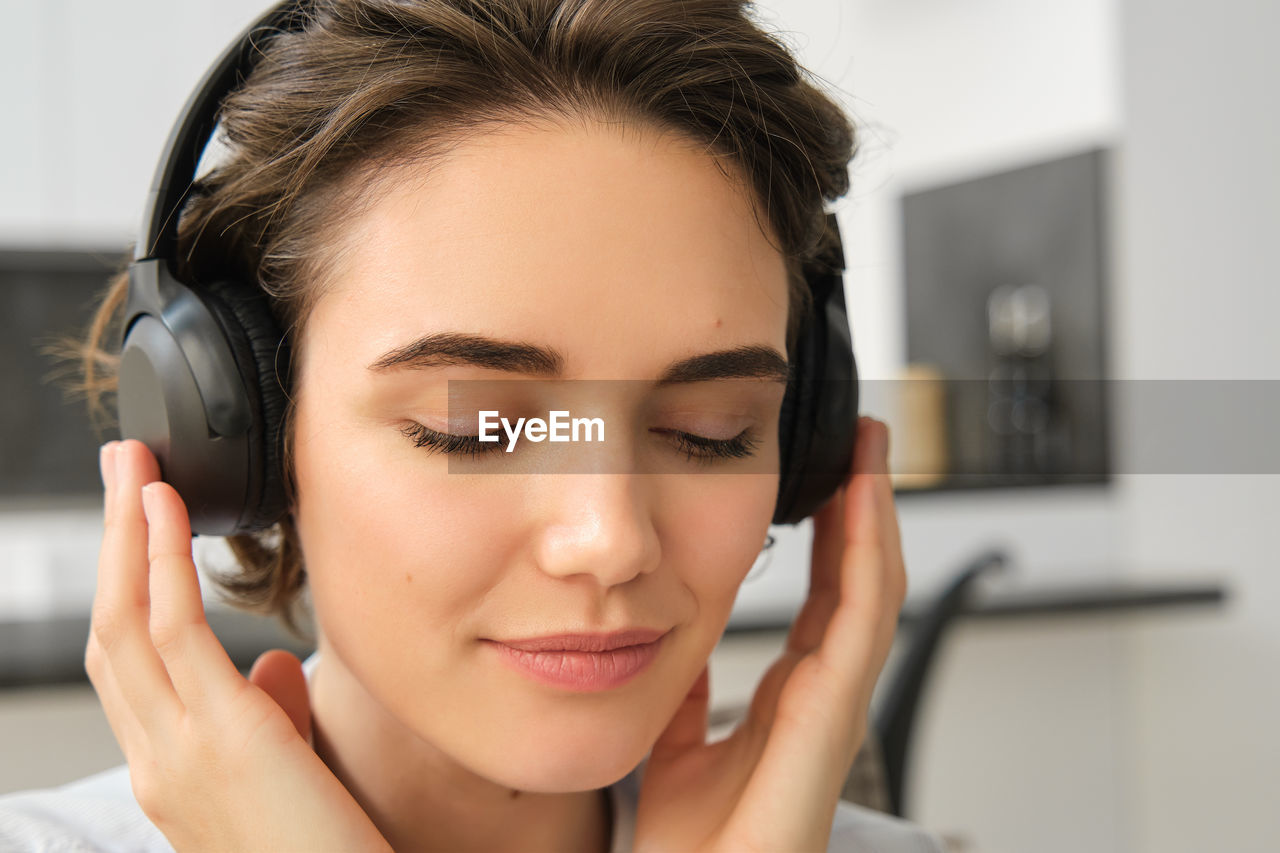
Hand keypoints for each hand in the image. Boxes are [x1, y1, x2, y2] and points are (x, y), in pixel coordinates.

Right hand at [85, 439, 391, 852]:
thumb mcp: (289, 778)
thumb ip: (270, 719)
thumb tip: (272, 663)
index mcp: (173, 769)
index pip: (129, 664)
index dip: (126, 587)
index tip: (140, 524)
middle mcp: (157, 761)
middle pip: (109, 631)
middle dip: (112, 544)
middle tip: (122, 470)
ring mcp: (175, 753)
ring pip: (125, 619)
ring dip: (129, 533)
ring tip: (135, 466)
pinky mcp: (218, 739)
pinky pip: (174, 631)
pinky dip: (162, 561)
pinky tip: (167, 509)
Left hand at [633, 416, 905, 852]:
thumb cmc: (691, 846)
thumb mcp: (675, 744)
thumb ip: (685, 692)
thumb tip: (673, 639)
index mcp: (790, 700)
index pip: (825, 598)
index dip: (835, 536)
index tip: (827, 477)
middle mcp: (821, 697)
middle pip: (859, 584)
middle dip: (865, 510)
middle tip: (864, 443)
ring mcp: (833, 708)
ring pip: (872, 593)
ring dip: (875, 518)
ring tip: (870, 452)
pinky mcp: (830, 721)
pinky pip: (858, 625)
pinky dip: (867, 560)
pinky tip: (862, 506)